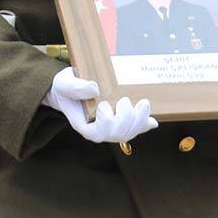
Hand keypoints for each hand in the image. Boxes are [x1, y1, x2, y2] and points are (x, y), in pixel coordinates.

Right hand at [42, 68, 157, 143]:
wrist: (68, 89)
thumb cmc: (65, 87)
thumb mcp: (65, 83)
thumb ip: (76, 87)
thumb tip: (95, 88)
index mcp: (83, 125)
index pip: (97, 133)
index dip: (105, 123)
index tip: (104, 105)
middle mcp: (98, 130)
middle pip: (117, 134)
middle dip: (126, 119)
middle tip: (124, 100)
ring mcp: (110, 128)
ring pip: (128, 133)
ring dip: (139, 121)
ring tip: (143, 104)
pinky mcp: (119, 122)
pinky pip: (134, 128)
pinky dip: (144, 124)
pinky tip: (152, 122)